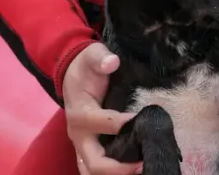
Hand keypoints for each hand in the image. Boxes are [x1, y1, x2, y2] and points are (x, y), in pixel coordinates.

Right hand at [64, 43, 142, 174]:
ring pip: (94, 170)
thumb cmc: (86, 66)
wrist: (73, 74)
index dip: (123, 124)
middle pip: (95, 162)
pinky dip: (114, 172)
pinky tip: (135, 168)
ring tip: (142, 168)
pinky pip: (96, 168)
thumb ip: (100, 58)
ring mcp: (82, 145)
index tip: (143, 119)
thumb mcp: (92, 55)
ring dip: (117, 174)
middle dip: (119, 168)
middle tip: (144, 162)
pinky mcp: (88, 149)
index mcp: (80, 112)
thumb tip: (112, 62)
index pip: (102, 123)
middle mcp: (79, 134)